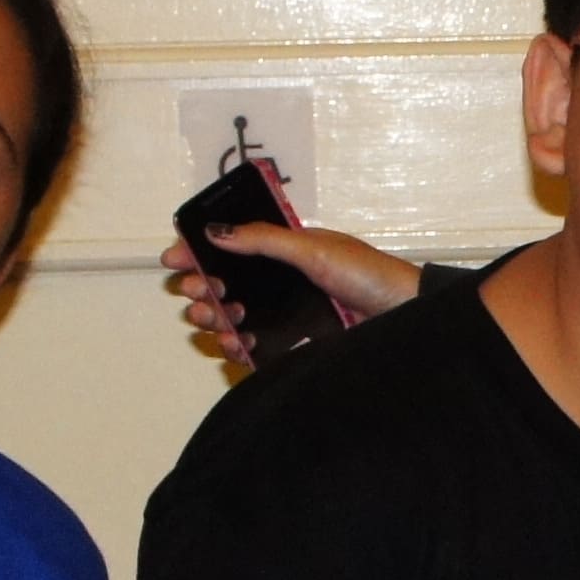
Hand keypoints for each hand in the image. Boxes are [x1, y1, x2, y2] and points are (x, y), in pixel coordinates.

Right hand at [162, 223, 422, 365]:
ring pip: (235, 318)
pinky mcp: (297, 344)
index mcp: (284, 251)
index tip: (174, 260)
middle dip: (201, 289)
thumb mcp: (314, 249)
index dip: (198, 253)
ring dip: (217, 320)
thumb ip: (264, 240)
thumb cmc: (372, 276)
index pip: (229, 247)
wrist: (405, 315)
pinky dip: (240, 348)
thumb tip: (218, 232)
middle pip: (224, 285)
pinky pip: (257, 348)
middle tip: (199, 294)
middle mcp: (281, 282)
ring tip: (222, 321)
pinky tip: (238, 345)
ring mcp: (287, 314)